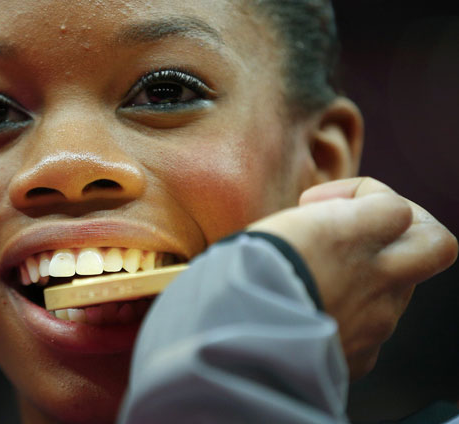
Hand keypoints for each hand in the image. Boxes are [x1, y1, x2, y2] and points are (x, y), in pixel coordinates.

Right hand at [247, 177, 457, 378]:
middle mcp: (376, 279)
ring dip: (371, 277)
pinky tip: (314, 312)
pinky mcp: (362, 356)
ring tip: (321, 277)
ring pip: (398, 289)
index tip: (322, 207)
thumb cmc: (246, 277)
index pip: (396, 204)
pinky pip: (372, 330)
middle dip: (410, 231)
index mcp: (349, 236)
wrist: (236, 340)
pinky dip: (352, 317)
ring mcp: (375, 323)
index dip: (362, 195)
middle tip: (371, 232)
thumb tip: (333, 218)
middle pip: (436, 244)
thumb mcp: (281, 226)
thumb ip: (322, 219)